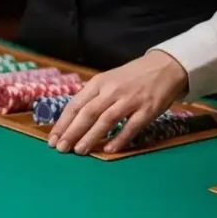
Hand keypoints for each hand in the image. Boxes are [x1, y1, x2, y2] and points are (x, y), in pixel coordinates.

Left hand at [48, 50, 188, 154]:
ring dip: (91, 137)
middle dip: (71, 132)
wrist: (164, 66)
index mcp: (97, 83)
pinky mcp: (148, 109)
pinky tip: (109, 149)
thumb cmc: (130, 77)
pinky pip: (131, 126)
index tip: (52, 139)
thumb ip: (91, 98)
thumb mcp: (107, 81)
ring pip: (106, 120)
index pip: (75, 105)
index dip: (62, 123)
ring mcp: (130, 100)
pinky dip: (120, 138)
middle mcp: (111, 91)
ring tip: (79, 151)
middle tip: (61, 148)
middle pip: (87, 113)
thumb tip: (71, 120)